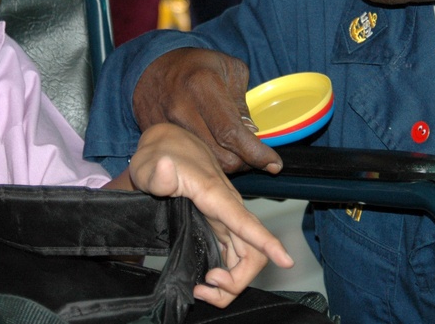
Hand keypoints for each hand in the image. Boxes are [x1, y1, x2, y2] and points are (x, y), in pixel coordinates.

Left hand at [129, 124, 292, 307]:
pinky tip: (207, 280)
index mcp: (214, 194)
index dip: (267, 242)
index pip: (246, 222)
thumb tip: (165, 169)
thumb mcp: (149, 164)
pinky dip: (228, 275)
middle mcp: (228, 207)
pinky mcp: (222, 225)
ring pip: (248, 258)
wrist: (167, 146)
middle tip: (204, 286)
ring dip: (232, 283)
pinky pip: (237, 256)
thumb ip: (156, 173)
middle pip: (253, 252)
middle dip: (237, 280)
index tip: (285, 261)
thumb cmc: (159, 155)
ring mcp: (227, 218)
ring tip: (203, 288)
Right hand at [133, 48, 281, 173]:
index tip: (274, 163)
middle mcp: (181, 108)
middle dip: (245, 162)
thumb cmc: (197, 65)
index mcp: (202, 85)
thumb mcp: (230, 70)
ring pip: (206, 164)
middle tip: (254, 155)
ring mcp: (165, 125)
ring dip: (226, 164)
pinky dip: (205, 160)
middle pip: (220, 156)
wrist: (152, 65)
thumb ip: (243, 104)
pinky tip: (212, 148)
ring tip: (234, 150)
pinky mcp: (156, 138)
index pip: (232, 133)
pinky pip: (187, 161)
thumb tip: (252, 136)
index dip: (256, 154)